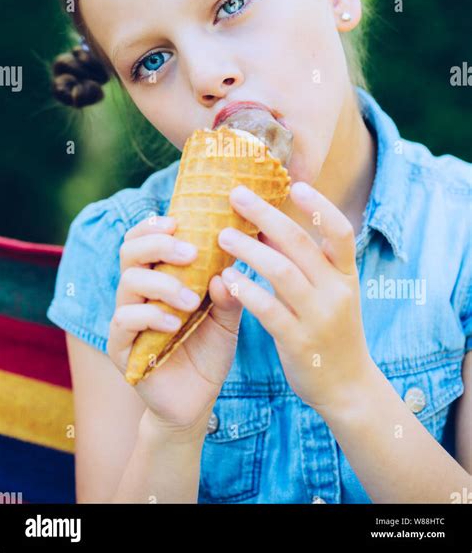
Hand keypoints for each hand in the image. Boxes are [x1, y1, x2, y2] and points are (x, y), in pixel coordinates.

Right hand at [107, 214, 242, 436]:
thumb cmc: (208, 351)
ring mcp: (126, 319)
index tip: (180, 222)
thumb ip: (228, 294)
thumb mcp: (227, 319)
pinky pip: (125, 320)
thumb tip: (226, 270)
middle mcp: (138, 293)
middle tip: (191, 252)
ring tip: (192, 299)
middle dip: (158, 245)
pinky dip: (151, 316)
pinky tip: (175, 324)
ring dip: (162, 284)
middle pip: (130, 252)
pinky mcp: (120, 347)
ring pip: (128, 283)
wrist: (197, 401)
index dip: (155, 226)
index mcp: (159, 277)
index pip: (144, 239)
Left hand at [217, 182, 374, 414]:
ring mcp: (319, 317)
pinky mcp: (298, 341)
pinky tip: (226, 278)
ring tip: (222, 234)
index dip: (319, 207)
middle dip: (265, 214)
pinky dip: (245, 290)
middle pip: (299, 243)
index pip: (340, 232)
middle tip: (236, 194)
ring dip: (248, 249)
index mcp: (347, 275)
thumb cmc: (332, 331)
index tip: (295, 184)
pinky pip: (268, 309)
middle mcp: (337, 291)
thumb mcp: (329, 292)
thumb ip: (305, 262)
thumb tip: (269, 225)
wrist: (347, 387)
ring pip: (280, 272)